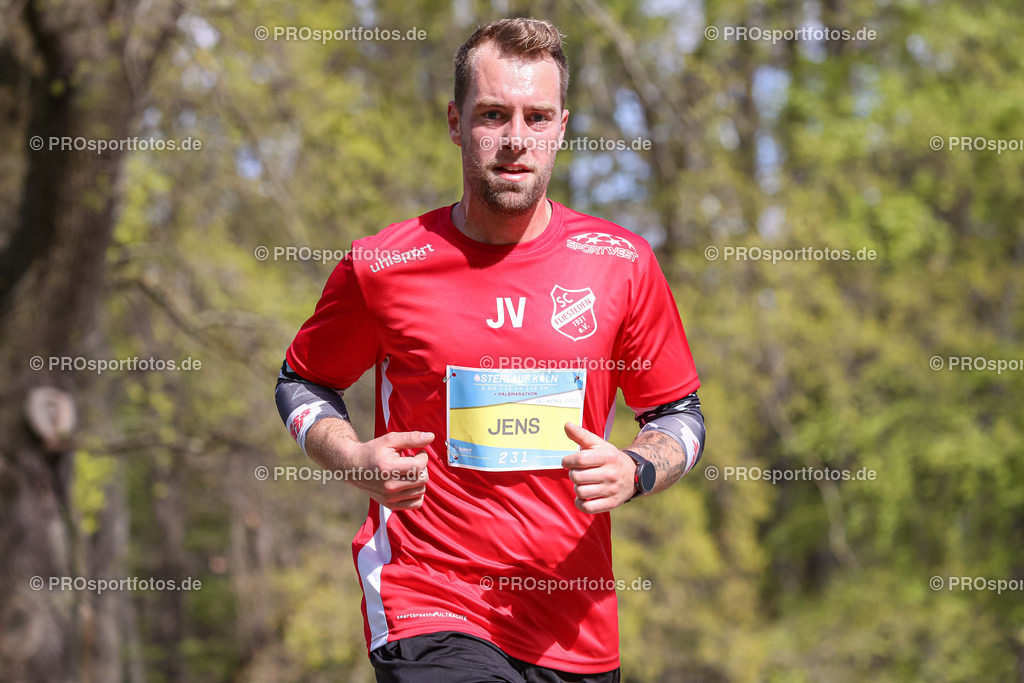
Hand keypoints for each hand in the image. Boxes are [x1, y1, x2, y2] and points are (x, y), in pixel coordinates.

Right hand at [306, 420, 432, 509]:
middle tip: (413, 461)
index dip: (423, 457)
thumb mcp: (390, 440)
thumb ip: (412, 438)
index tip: (419, 452)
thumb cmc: (373, 451)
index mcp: (388, 468)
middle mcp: (389, 486)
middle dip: (422, 468)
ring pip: (421, 490)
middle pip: (422, 479)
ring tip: (409, 471)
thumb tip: (431, 437)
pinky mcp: (390, 504)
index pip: (419, 466)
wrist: (354, 468)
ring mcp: (389, 497)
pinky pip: (416, 503)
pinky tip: (409, 483)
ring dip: (419, 479)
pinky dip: (417, 493)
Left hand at [561, 422, 635, 513]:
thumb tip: (566, 425)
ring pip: (581, 492)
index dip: (567, 461)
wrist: (633, 474)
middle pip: (578, 477)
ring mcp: (612, 490)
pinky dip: (580, 503)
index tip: (567, 461)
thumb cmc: (610, 458)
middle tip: (576, 472)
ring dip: (577, 488)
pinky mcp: (611, 503)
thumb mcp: (599, 444)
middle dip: (572, 474)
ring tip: (582, 483)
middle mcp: (611, 473)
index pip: (580, 460)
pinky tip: (583, 496)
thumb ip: (581, 435)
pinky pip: (588, 508)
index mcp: (607, 456)